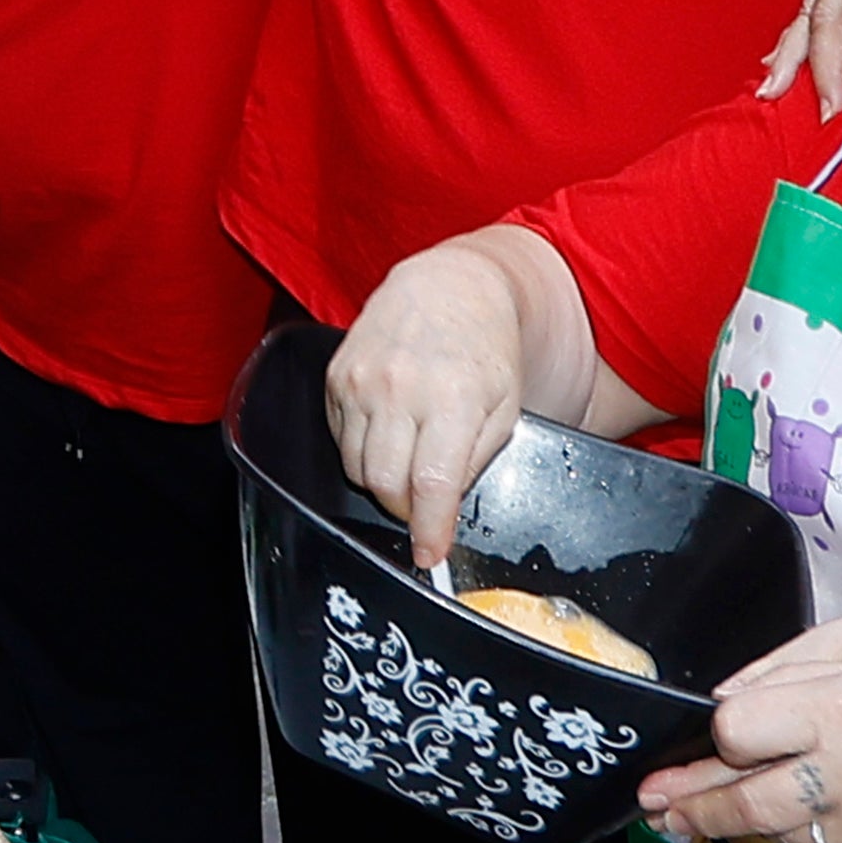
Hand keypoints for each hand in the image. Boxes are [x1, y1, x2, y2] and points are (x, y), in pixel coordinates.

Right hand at [326, 236, 535, 571]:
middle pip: (383, 484)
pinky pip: (338, 440)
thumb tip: (442, 513)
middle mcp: (400, 388)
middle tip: (424, 502)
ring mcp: (361, 381)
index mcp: (453, 399)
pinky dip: (362, 450)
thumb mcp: (505, 407)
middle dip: (404, 508)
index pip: (430, 485)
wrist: (450, 287)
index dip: (428, 530)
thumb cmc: (486, 350)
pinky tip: (389, 428)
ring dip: (381, 480)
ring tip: (409, 456)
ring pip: (355, 467)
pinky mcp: (336, 377)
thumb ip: (474, 461)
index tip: (429, 555)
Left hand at [640, 616, 841, 842]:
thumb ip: (792, 669)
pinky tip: (795, 820)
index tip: (712, 735)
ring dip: (745, 823)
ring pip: (778, 837)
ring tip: (710, 811)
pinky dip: (802, 839)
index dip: (720, 733)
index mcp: (840, 714)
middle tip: (657, 803)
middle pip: (740, 803)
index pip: (738, 732)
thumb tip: (727, 699)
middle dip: (689, 804)